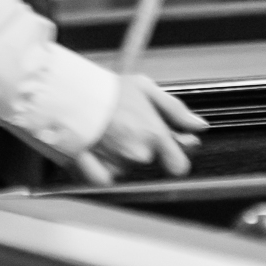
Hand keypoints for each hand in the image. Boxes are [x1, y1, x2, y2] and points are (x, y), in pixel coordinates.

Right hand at [72, 75, 207, 185]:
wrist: (68, 97)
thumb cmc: (104, 90)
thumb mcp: (146, 88)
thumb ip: (176, 110)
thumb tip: (198, 126)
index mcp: (154, 135)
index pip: (178, 165)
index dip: (175, 158)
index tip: (169, 151)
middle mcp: (138, 154)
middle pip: (148, 162)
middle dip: (139, 147)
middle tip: (123, 126)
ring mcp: (117, 166)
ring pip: (126, 168)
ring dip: (119, 154)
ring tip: (106, 131)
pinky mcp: (96, 175)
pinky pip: (105, 177)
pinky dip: (101, 166)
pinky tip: (95, 147)